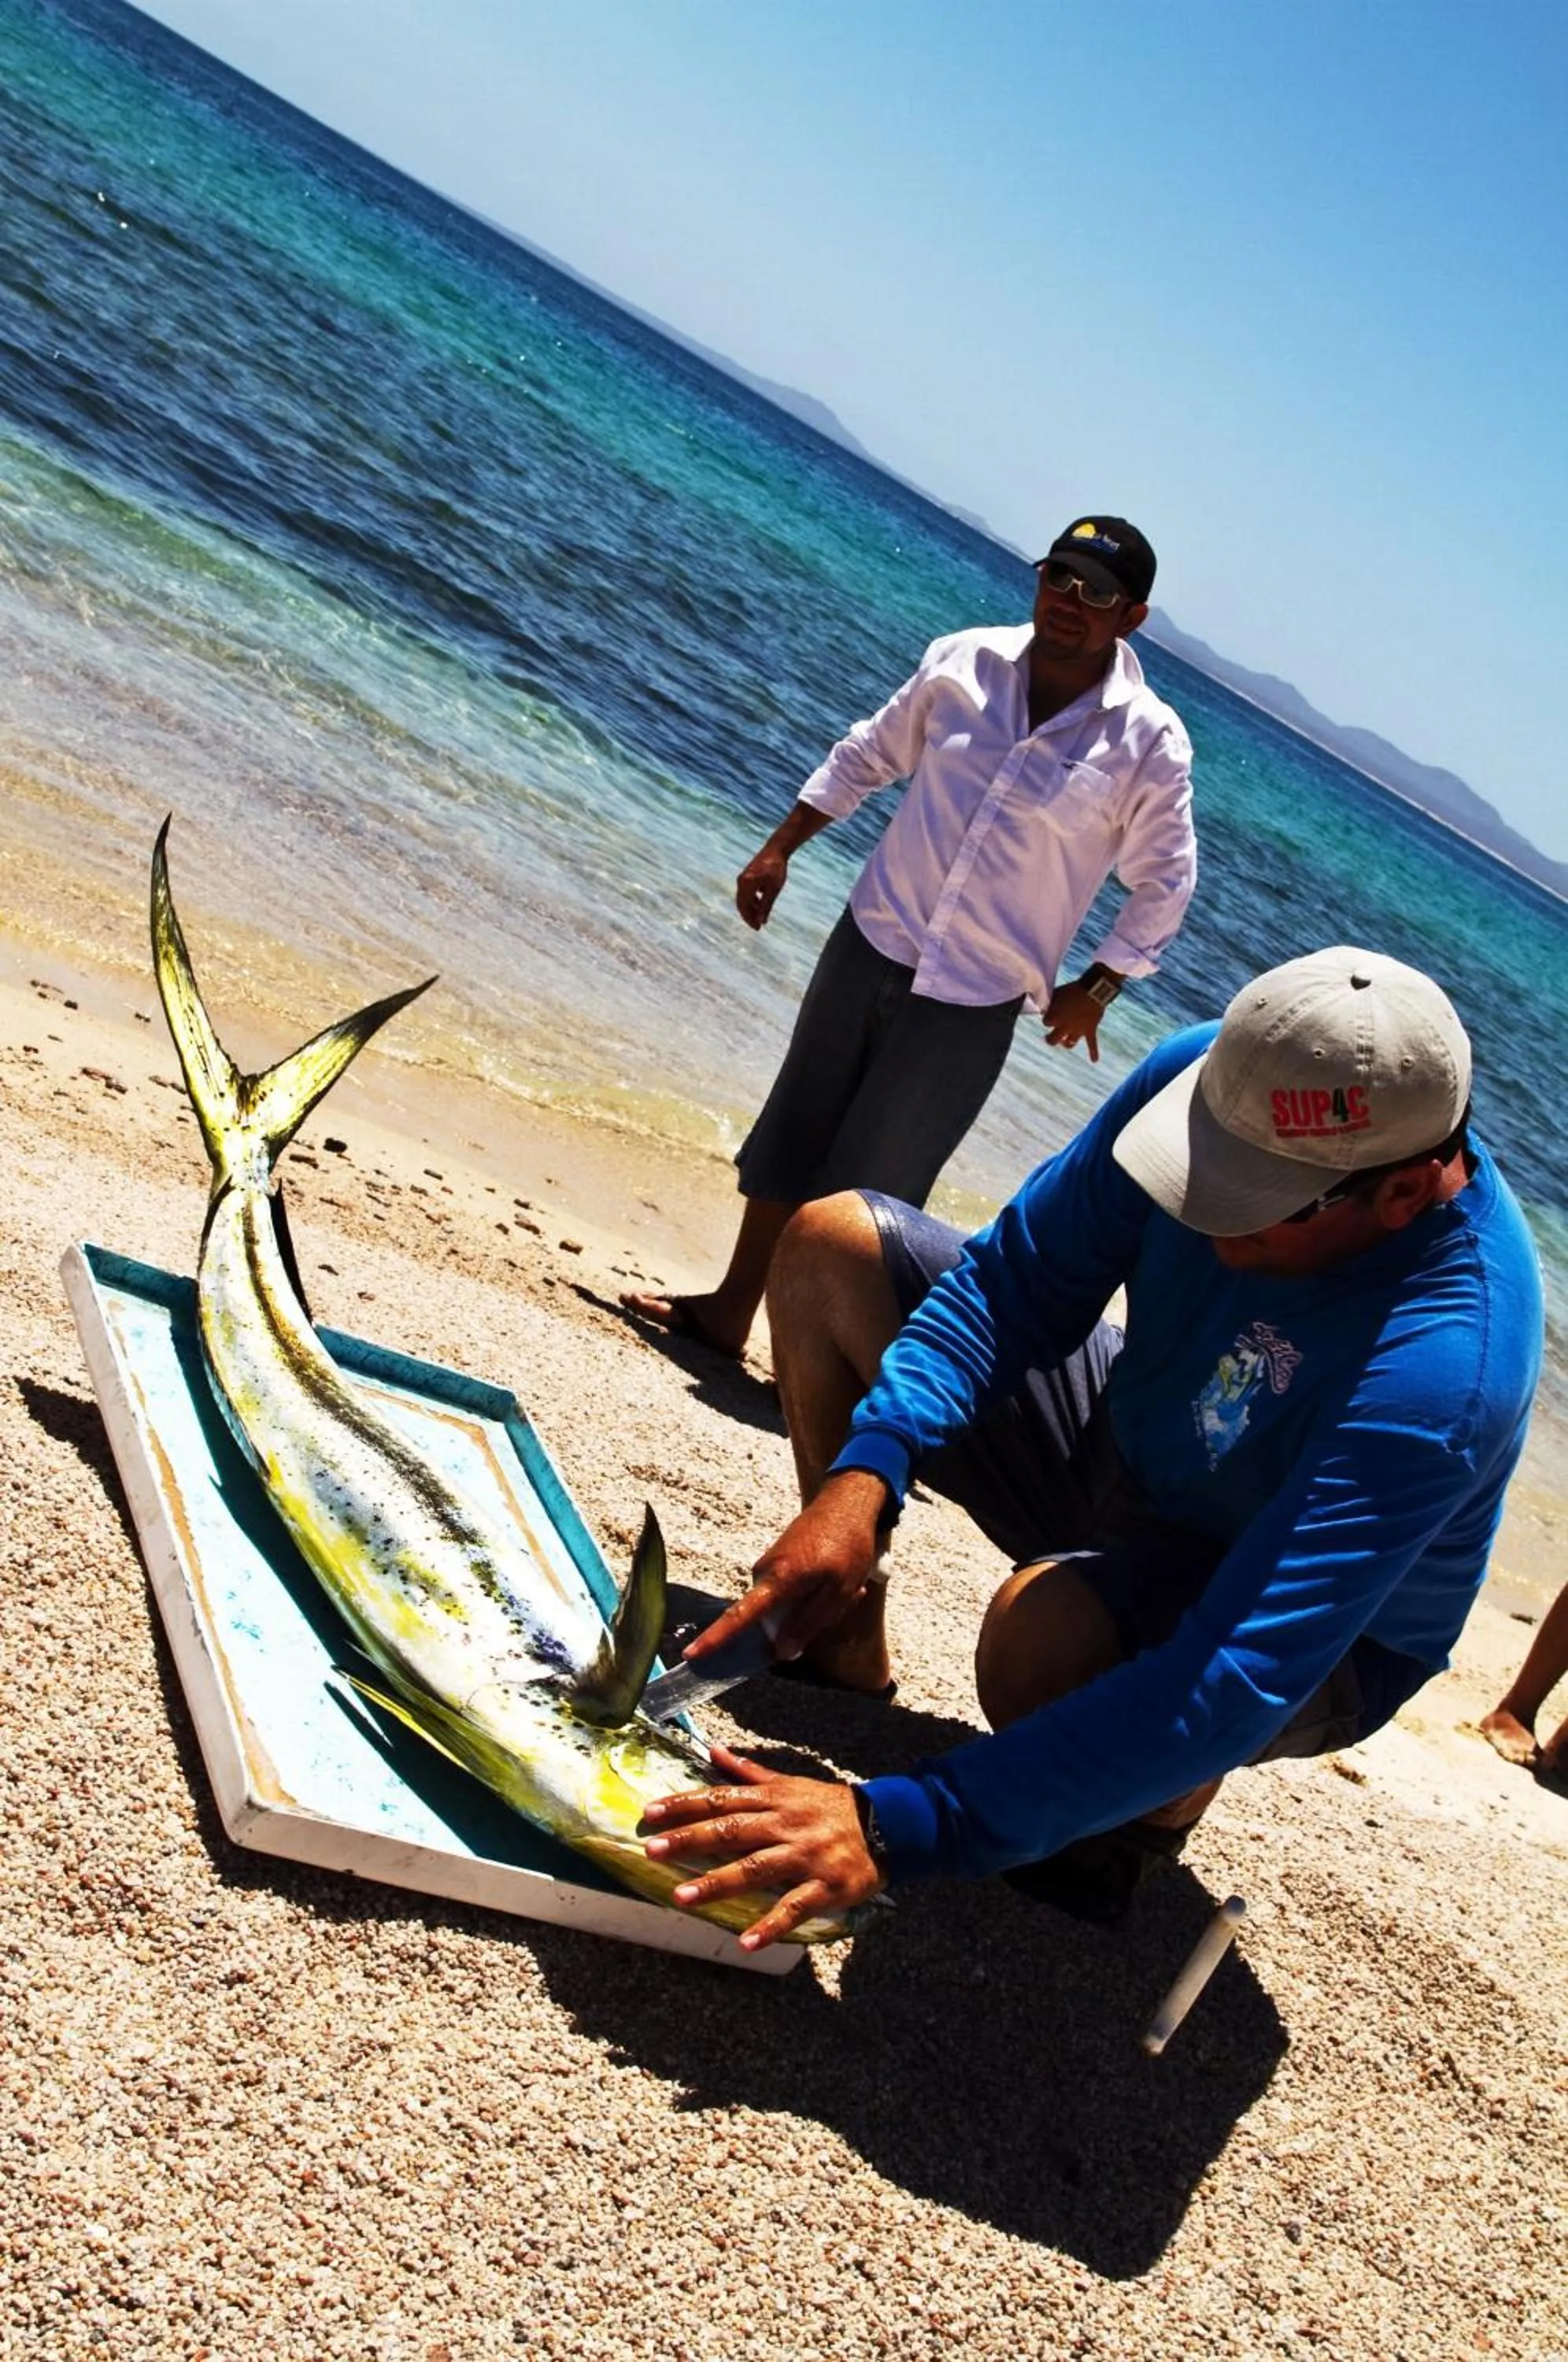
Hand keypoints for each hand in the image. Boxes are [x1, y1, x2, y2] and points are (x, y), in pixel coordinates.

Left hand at [642, 1743, 883, 1947]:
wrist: (886, 1825)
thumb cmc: (829, 1807)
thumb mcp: (791, 1783)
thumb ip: (750, 1772)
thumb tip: (713, 1752)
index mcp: (773, 1799)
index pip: (721, 1799)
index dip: (685, 1805)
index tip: (651, 1813)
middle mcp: (784, 1824)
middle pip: (731, 1831)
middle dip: (690, 1839)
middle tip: (653, 1849)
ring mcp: (804, 1855)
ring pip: (756, 1868)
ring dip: (718, 1883)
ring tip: (682, 1897)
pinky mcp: (826, 1885)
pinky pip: (795, 1906)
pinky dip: (771, 1925)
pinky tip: (746, 1942)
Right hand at [680, 1471, 887, 1664]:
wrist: (846, 1501)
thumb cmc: (848, 1546)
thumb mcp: (839, 1591)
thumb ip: (808, 1623)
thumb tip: (781, 1651)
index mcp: (779, 1579)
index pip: (741, 1616)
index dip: (716, 1638)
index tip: (691, 1653)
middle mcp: (764, 1571)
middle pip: (771, 1619)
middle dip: (803, 1621)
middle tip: (841, 1599)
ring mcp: (767, 1563)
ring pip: (783, 1606)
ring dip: (811, 1604)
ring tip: (840, 1582)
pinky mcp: (774, 1560)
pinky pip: (785, 1591)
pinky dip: (810, 1592)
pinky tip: (834, 1577)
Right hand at [735, 845, 788, 929]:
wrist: (776, 849)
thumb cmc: (776, 869)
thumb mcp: (773, 890)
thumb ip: (766, 906)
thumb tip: (762, 921)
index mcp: (746, 884)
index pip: (744, 907)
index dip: (750, 919)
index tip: (758, 928)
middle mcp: (741, 881)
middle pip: (742, 904)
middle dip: (749, 916)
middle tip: (758, 926)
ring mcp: (743, 878)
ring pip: (744, 898)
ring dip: (751, 909)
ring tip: (761, 917)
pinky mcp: (746, 875)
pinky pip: (746, 892)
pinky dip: (752, 900)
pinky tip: (761, 905)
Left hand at [1043, 979, 1104, 1061]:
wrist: (1093, 990)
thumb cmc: (1073, 989)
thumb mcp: (1057, 993)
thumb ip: (1050, 1002)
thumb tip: (1044, 1008)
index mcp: (1054, 1018)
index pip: (1045, 1022)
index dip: (1047, 1018)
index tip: (1049, 1013)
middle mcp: (1064, 1027)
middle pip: (1052, 1040)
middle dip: (1050, 1039)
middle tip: (1048, 1036)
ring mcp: (1077, 1031)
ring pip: (1069, 1044)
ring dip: (1066, 1043)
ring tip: (1064, 1042)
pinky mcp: (1090, 1030)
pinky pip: (1092, 1044)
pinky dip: (1094, 1052)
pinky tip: (1094, 1060)